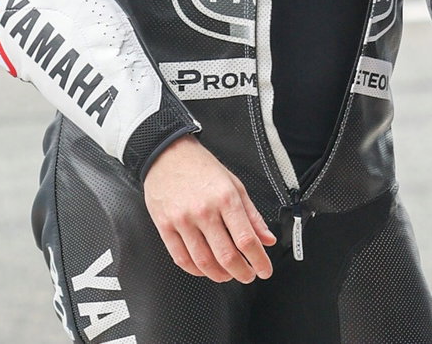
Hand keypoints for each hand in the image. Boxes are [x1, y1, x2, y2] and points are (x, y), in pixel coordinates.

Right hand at [142, 135, 276, 283]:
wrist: (167, 154)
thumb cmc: (201, 167)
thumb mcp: (234, 184)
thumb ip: (252, 215)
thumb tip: (267, 238)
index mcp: (225, 198)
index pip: (246, 239)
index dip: (259, 260)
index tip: (265, 270)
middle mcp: (204, 211)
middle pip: (226, 256)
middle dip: (242, 273)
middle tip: (248, 275)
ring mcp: (182, 220)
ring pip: (204, 262)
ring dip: (220, 275)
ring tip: (228, 274)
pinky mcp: (165, 226)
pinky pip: (181, 258)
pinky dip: (196, 271)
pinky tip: (205, 269)